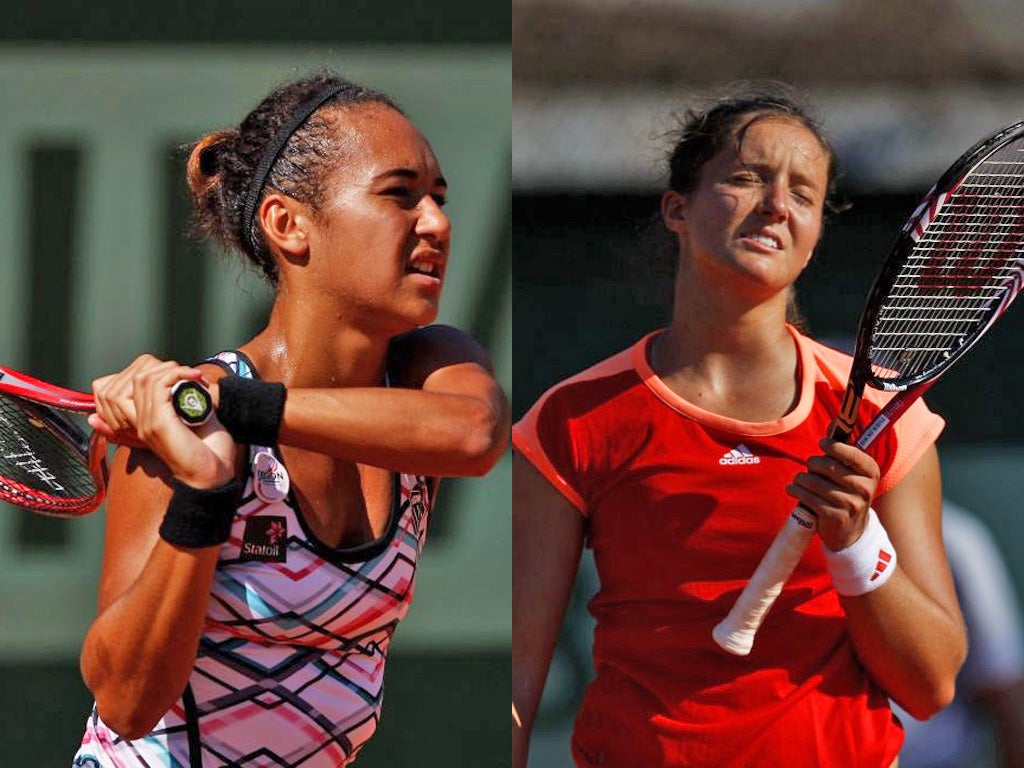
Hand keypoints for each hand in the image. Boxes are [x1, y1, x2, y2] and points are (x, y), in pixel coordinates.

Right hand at [89, 355, 235, 487]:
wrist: (216, 475)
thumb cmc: (209, 449)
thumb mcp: (193, 418)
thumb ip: (183, 399)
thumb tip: (190, 376)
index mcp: (137, 423)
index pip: (110, 388)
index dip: (142, 371)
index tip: (175, 373)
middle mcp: (136, 424)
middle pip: (124, 379)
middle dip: (155, 366)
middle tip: (185, 373)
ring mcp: (144, 424)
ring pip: (140, 379)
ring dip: (169, 369)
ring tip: (192, 375)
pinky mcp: (158, 424)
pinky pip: (157, 386)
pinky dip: (177, 374)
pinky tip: (195, 378)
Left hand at [786, 438, 879, 550]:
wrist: (851, 530)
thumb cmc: (846, 491)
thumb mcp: (850, 471)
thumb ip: (842, 448)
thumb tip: (835, 421)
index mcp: (871, 472)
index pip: (852, 454)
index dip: (834, 446)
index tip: (822, 444)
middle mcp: (864, 488)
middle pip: (828, 466)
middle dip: (813, 463)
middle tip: (810, 466)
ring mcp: (851, 504)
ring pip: (815, 482)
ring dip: (801, 478)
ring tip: (798, 480)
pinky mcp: (835, 516)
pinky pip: (809, 498)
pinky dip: (796, 491)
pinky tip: (792, 489)